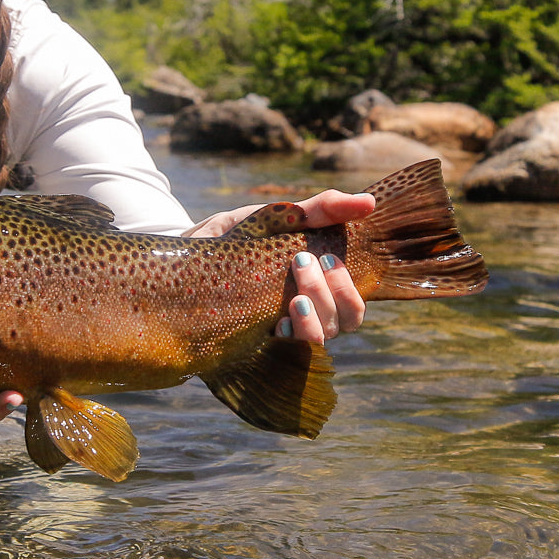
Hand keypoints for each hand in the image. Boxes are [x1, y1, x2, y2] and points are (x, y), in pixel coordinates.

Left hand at [186, 188, 375, 344]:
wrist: (189, 249)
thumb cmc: (240, 234)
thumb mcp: (279, 216)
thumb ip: (321, 209)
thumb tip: (369, 202)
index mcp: (316, 290)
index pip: (354, 309)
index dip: (351, 293)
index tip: (329, 259)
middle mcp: (303, 316)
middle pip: (342, 325)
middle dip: (329, 296)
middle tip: (301, 262)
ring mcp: (278, 331)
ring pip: (316, 343)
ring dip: (313, 320)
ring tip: (294, 298)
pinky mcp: (250, 342)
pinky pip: (280, 356)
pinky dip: (286, 340)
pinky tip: (275, 325)